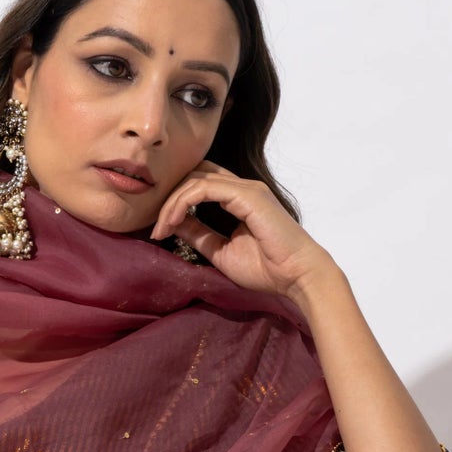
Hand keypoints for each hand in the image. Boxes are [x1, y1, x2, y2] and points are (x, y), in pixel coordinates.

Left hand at [150, 160, 337, 305]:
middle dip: (168, 197)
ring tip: (160, 228)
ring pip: (194, 180)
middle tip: (155, 226)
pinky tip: (173, 222)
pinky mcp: (246, 194)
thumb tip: (172, 224)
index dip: (174, 199)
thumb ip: (198, 234)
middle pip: (193, 175)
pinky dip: (182, 203)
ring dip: (171, 203)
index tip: (159, 229)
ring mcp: (245, 188)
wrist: (297, 276)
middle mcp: (241, 187)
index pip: (199, 183)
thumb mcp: (221, 251)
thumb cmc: (267, 268)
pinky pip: (203, 188)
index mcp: (238, 198)